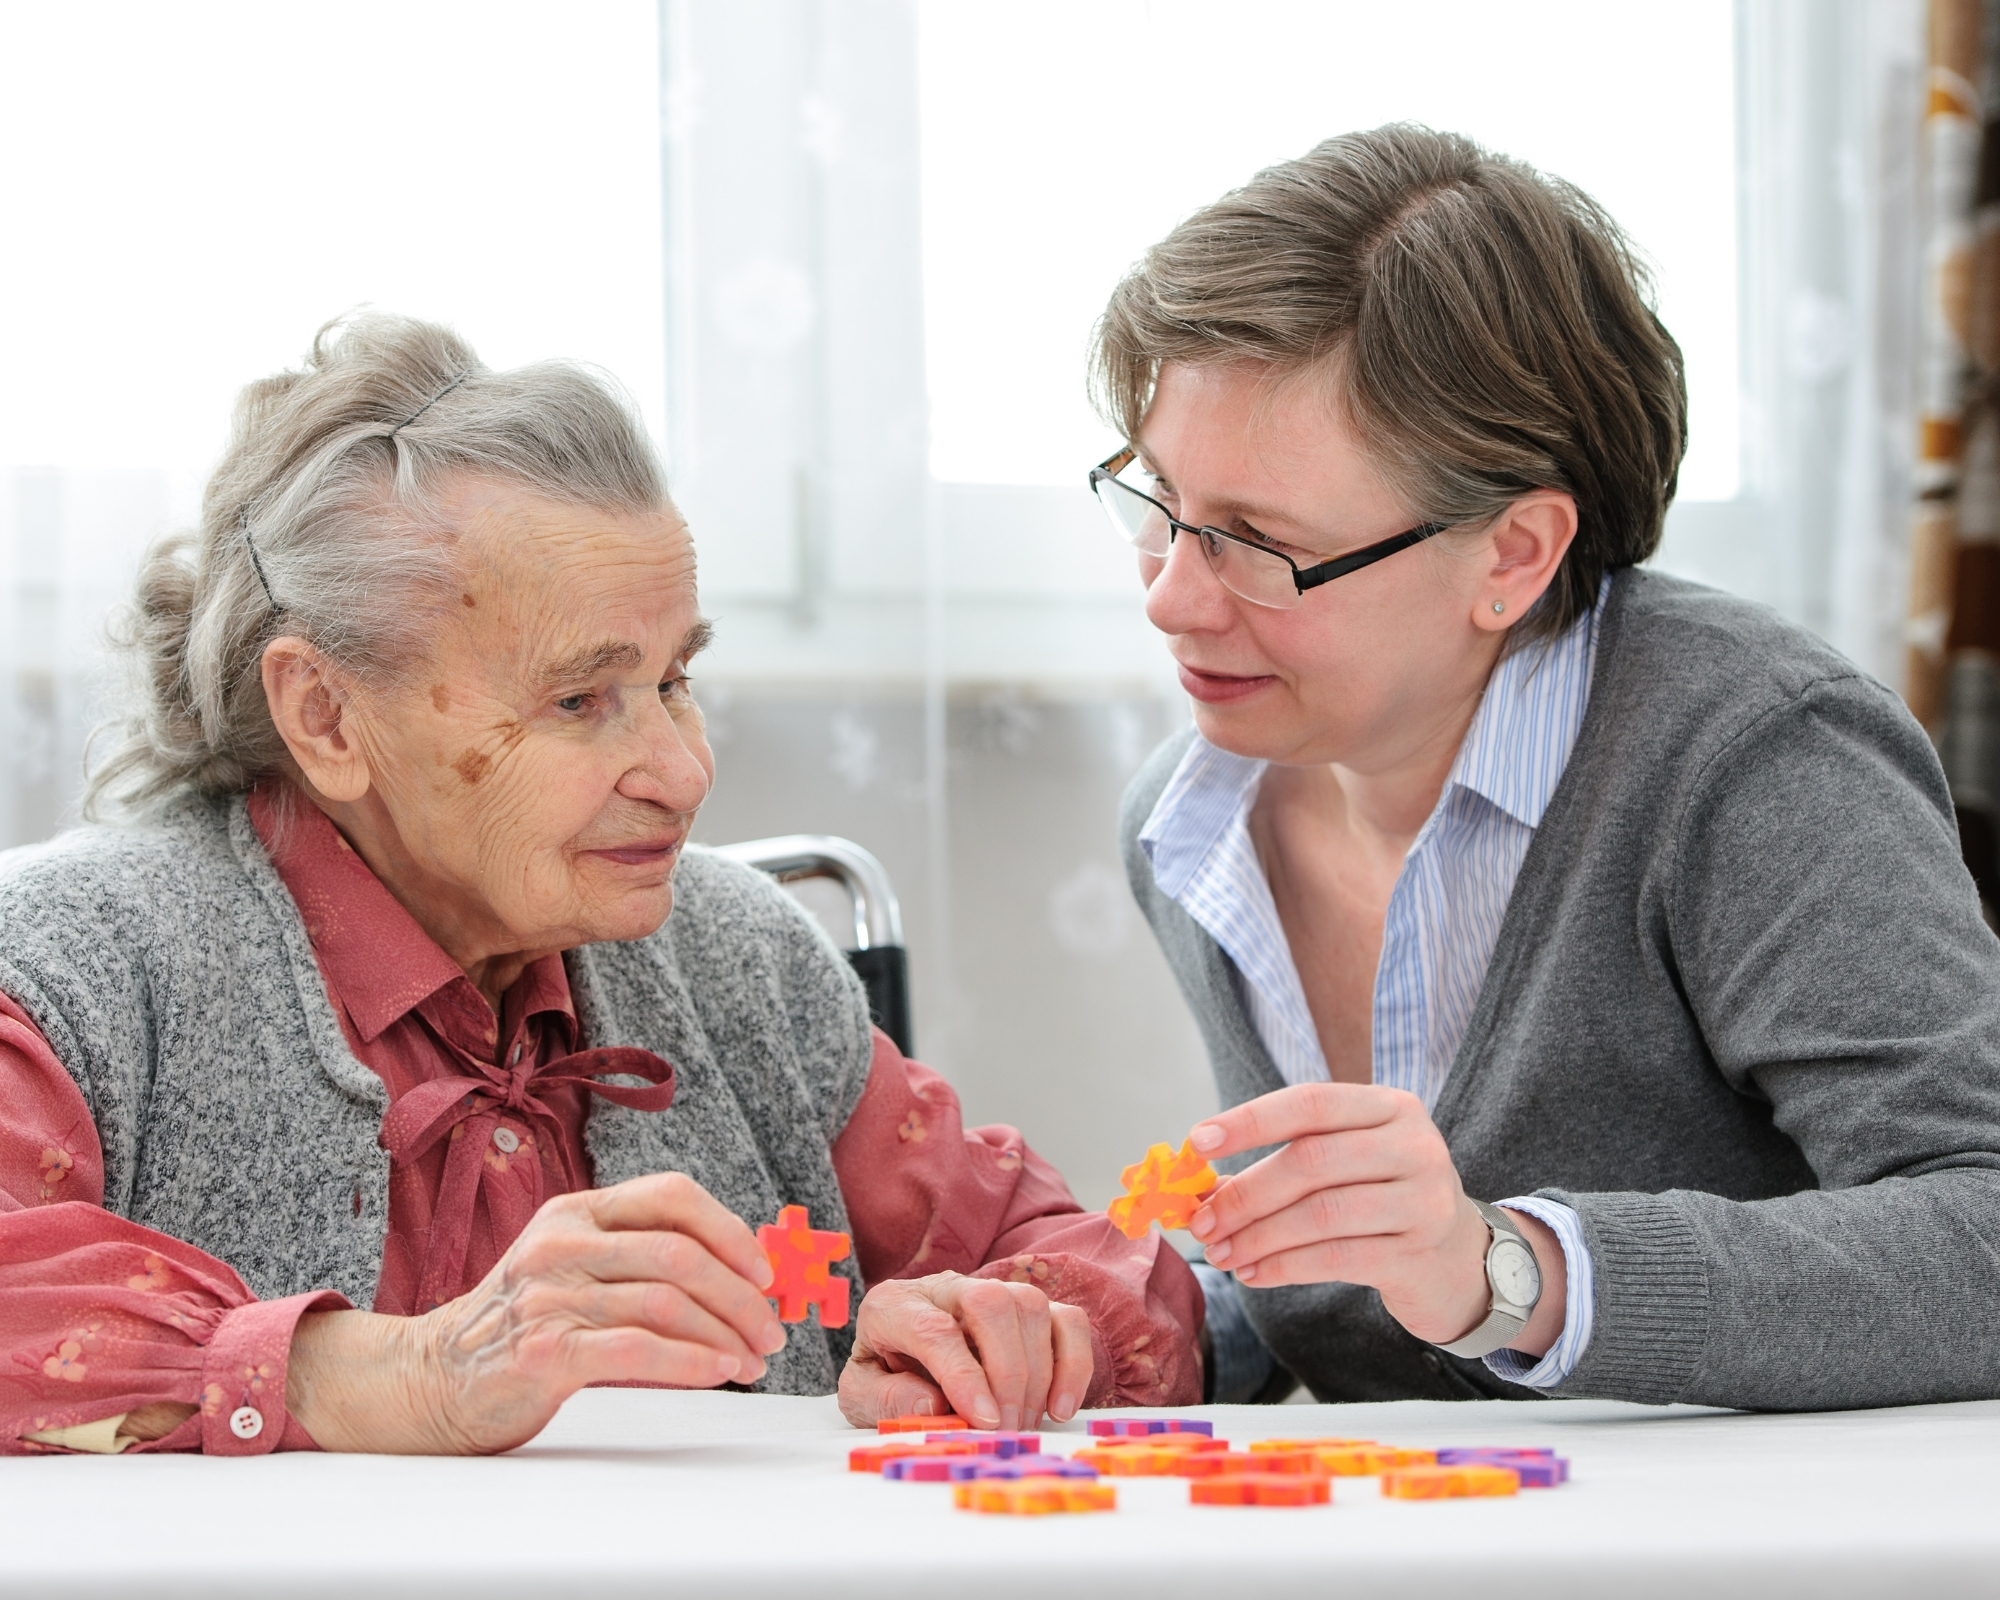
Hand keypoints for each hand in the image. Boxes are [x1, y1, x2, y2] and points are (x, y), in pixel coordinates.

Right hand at [287, 1172, 788, 1452]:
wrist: (433, 1377)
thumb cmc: (522, 1325)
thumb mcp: (575, 1269)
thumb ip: (640, 1261)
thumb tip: (741, 1278)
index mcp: (577, 1211)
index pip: (672, 1195)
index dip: (730, 1230)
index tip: (765, 1271)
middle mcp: (563, 1242)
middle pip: (681, 1255)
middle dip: (742, 1296)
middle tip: (772, 1330)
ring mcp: (550, 1294)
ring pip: (667, 1302)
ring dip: (725, 1334)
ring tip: (751, 1361)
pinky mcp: (544, 1349)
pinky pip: (637, 1348)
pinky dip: (691, 1360)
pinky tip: (718, 1370)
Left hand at [837, 1272, 1092, 1431]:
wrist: (902, 1364)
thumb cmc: (885, 1380)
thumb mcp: (861, 1398)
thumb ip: (885, 1399)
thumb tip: (931, 1403)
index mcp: (893, 1306)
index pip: (934, 1329)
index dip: (963, 1376)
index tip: (983, 1421)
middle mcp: (944, 1287)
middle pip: (991, 1303)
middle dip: (1006, 1372)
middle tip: (1004, 1428)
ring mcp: (992, 1292)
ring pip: (1029, 1306)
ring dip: (1036, 1374)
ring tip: (1022, 1424)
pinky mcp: (1030, 1309)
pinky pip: (1067, 1320)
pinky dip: (1073, 1364)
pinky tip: (1059, 1407)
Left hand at [1185, 1084, 1561, 1353]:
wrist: (1459, 1259)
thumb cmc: (1382, 1200)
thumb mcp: (1347, 1162)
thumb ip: (1287, 1161)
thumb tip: (1202, 1186)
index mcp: (1389, 1107)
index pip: (1309, 1103)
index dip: (1249, 1121)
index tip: (1197, 1142)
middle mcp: (1413, 1145)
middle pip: (1310, 1162)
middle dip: (1245, 1194)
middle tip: (1201, 1222)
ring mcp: (1423, 1199)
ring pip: (1320, 1214)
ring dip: (1258, 1237)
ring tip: (1220, 1254)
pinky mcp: (1419, 1252)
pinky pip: (1337, 1258)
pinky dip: (1284, 1266)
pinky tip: (1253, 1274)